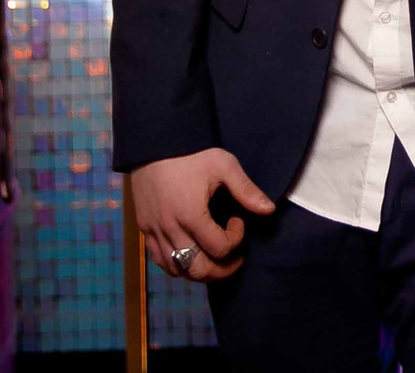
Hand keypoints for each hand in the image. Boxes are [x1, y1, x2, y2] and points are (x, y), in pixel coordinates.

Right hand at [128, 148, 275, 281]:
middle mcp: (170, 229)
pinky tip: (191, 254)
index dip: (236, 239)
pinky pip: (159, 260)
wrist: (155, 142)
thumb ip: (246, 190)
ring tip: (214, 259)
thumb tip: (270, 209)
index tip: (238, 221)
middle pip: (198, 270)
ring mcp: (154, 231)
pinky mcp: (144, 229)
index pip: (219, 248)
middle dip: (221, 269)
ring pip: (177, 270)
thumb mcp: (224, 166)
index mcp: (191, 215)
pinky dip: (177, 265)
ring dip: (199, 271)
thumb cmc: (191, 153)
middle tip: (234, 258)